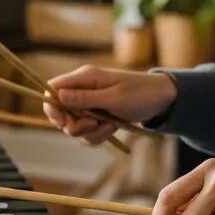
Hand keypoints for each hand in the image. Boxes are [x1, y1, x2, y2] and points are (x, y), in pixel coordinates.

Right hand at [43, 65, 177, 144]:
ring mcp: (88, 104)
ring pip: (73, 127)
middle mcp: (82, 90)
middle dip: (75, 125)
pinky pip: (86, 133)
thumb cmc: (140, 93)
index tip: (64, 122)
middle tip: (95, 125)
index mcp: (84, 78)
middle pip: (60, 113)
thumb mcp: (114, 97)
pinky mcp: (95, 117)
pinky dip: (97, 136)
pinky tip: (112, 129)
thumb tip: (58, 96)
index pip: (52, 89)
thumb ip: (85, 98)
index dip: (52, 108)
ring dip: (90, 133)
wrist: (162, 99)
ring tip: (110, 126)